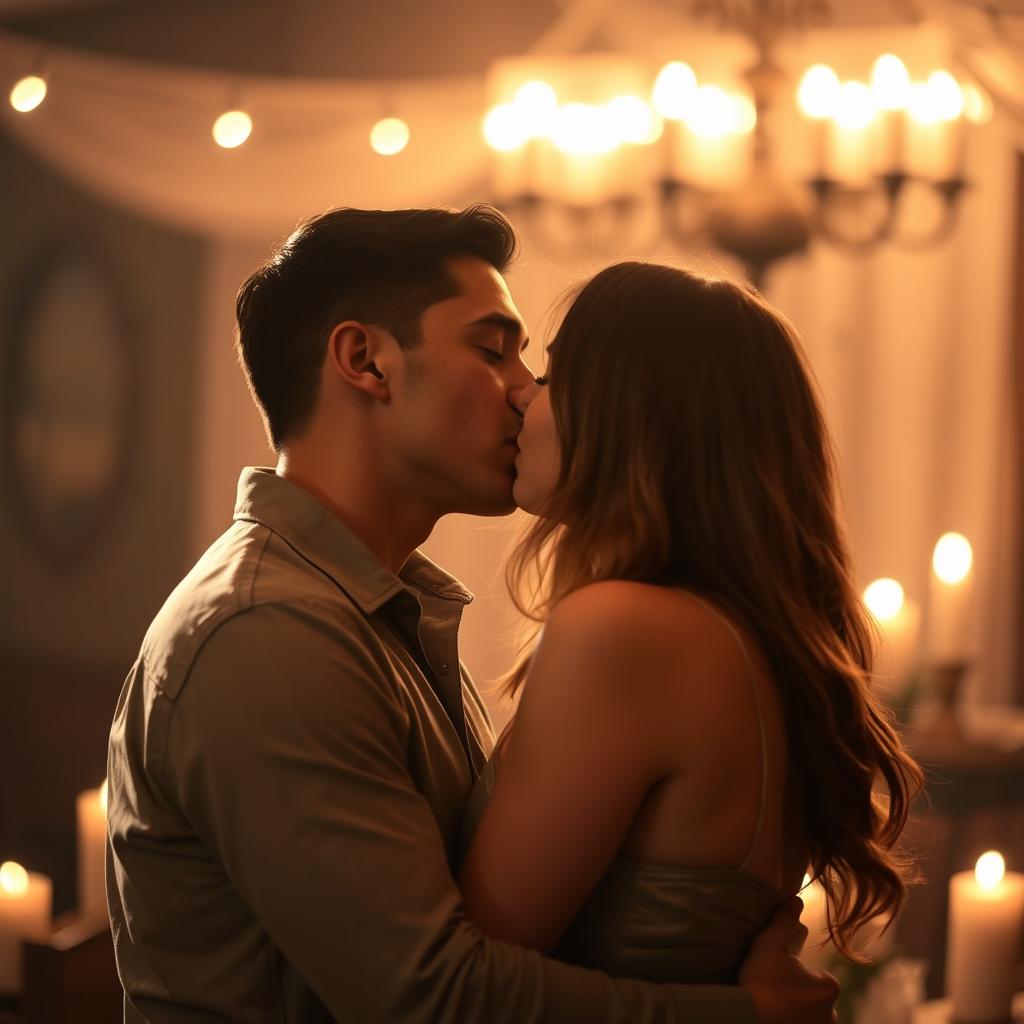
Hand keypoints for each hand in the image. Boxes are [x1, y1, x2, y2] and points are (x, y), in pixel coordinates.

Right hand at [739, 896, 838, 1023]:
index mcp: (829, 987)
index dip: (798, 972)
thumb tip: (796, 898)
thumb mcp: (772, 940)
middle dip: (801, 994)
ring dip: (796, 1011)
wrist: (748, 1017)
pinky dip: (789, 1021)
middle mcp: (831, 1014)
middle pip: (816, 1000)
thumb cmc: (763, 979)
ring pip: (810, 1017)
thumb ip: (785, 919)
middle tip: (775, 988)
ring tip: (772, 1004)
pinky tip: (774, 1016)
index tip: (779, 971)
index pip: (820, 977)